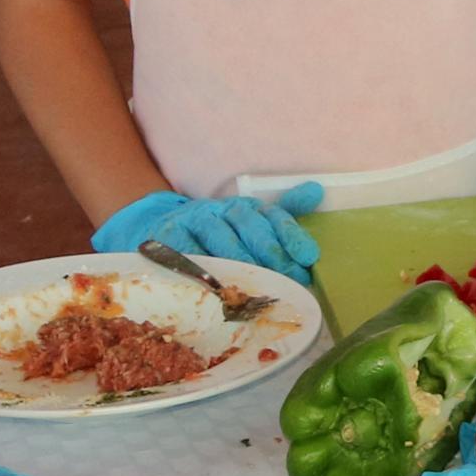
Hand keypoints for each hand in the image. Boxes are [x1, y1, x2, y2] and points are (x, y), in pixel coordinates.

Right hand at [95, 181, 325, 279]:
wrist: (158, 229)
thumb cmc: (215, 233)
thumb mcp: (249, 221)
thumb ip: (282, 213)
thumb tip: (317, 190)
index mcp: (244, 207)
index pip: (272, 216)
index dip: (291, 235)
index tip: (309, 257)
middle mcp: (220, 210)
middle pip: (248, 226)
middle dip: (271, 254)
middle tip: (289, 278)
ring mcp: (192, 222)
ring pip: (219, 239)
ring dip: (239, 262)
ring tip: (257, 285)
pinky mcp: (167, 237)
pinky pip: (186, 253)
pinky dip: (201, 268)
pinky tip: (215, 285)